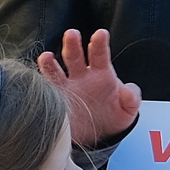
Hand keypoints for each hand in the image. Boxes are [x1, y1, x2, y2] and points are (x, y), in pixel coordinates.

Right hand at [40, 29, 141, 146]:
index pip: (100, 54)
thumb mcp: (128, 109)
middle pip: (74, 56)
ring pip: (56, 71)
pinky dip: (41, 84)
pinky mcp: (56, 100)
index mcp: (101, 73)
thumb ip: (131, 98)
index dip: (100, 43)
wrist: (100, 135)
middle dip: (72, 45)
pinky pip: (46, 90)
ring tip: (47, 57)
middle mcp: (81, 75)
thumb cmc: (115, 116)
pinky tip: (37, 81)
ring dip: (51, 63)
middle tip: (72, 34)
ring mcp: (67, 87)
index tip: (101, 34)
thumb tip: (127, 91)